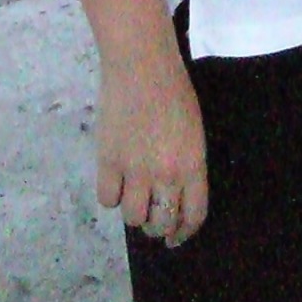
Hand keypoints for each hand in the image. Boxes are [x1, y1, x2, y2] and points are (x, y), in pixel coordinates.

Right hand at [95, 54, 207, 247]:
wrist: (141, 64)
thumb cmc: (173, 90)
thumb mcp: (193, 130)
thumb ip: (186, 164)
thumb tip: (173, 193)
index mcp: (193, 164)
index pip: (193, 215)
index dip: (184, 232)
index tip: (176, 237)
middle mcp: (166, 173)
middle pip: (161, 222)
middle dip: (158, 226)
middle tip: (153, 216)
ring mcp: (135, 169)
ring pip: (133, 217)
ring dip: (134, 212)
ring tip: (133, 196)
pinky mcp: (108, 160)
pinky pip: (107, 199)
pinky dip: (111, 195)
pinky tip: (115, 181)